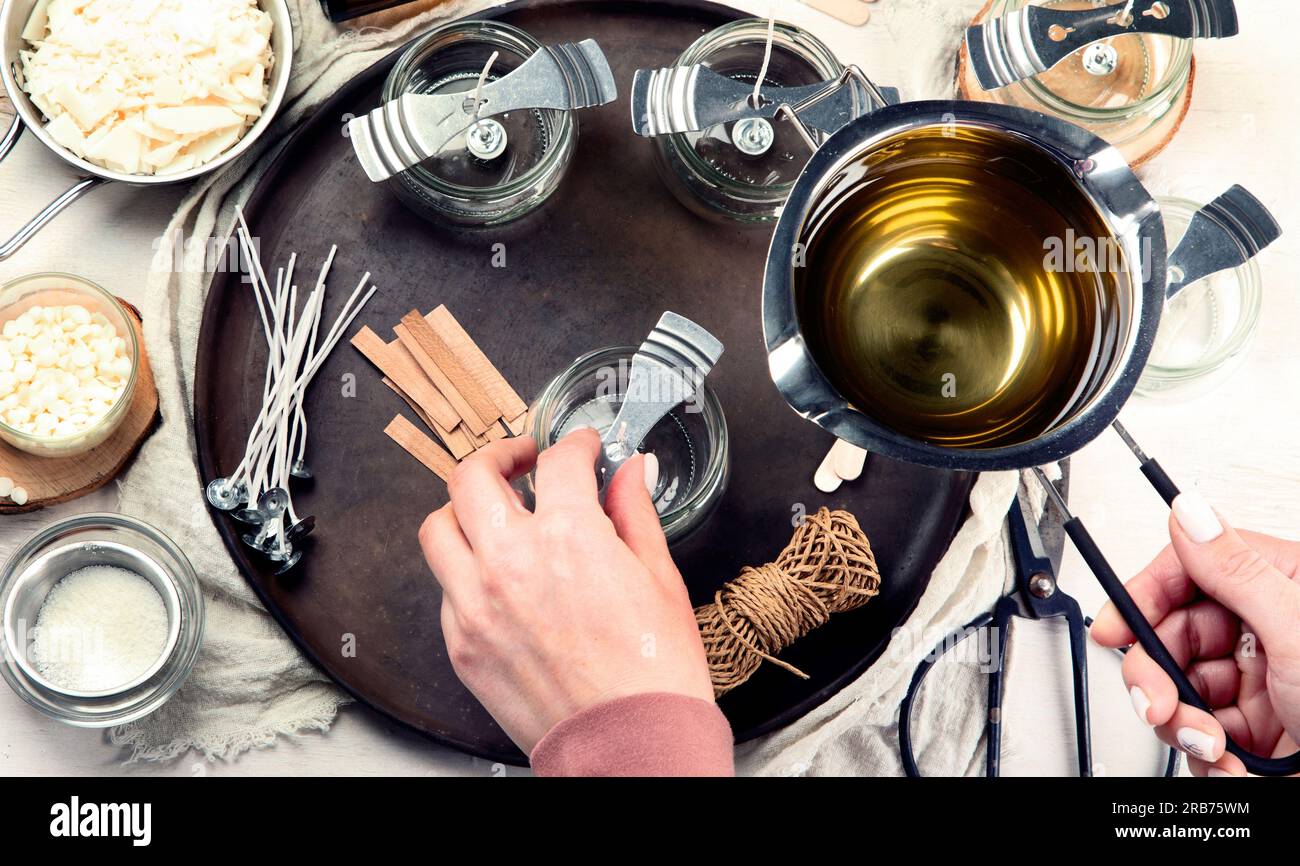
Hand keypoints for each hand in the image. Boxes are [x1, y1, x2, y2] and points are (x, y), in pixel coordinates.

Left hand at [418, 428, 713, 753]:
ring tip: (492, 513)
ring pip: (438, 528)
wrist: (631, 744)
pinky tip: (495, 576)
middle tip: (522, 460)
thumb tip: (630, 474)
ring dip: (464, 510)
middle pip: (472, 476)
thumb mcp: (659, 577)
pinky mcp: (463, 645)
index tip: (581, 448)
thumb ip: (634, 513)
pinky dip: (464, 571)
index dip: (574, 444)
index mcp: (568, 537)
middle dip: (499, 455)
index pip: (558, 460)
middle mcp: (511, 563)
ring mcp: (477, 605)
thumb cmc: (654, 672)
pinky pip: (445, 589)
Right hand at [1091, 491, 1299, 775]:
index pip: (1192, 571)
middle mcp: (1268, 631)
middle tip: (1156, 702)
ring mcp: (1260, 682)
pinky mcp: (1254, 729)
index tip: (1115, 624)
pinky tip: (1233, 761)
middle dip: (1158, 673)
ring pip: (1180, 686)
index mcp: (1284, 588)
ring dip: (1183, 721)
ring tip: (1210, 742)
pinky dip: (1205, 753)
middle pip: (1175, 633)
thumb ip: (1238, 572)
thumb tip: (1190, 512)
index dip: (1145, 595)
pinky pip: (1198, 730)